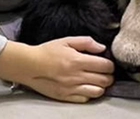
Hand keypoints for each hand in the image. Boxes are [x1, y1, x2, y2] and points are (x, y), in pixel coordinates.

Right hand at [0, 37, 114, 102]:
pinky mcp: (66, 97)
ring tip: (98, 81)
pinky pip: (85, 99)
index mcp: (77, 60)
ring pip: (98, 92)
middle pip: (104, 80)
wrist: (29, 65)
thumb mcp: (66, 40)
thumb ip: (86, 42)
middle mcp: (76, 76)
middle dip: (109, 76)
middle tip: (105, 72)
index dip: (110, 64)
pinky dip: (90, 94)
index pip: (105, 65)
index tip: (107, 63)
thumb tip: (102, 47)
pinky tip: (87, 87)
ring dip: (101, 86)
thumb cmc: (47, 52)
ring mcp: (71, 88)